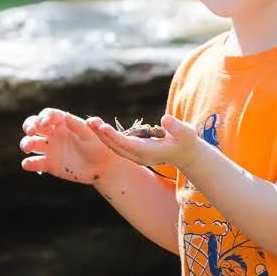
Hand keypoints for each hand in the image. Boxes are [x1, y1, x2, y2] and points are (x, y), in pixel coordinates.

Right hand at [20, 108, 120, 183]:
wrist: (101, 169)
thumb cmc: (98, 148)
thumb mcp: (90, 136)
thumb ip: (78, 126)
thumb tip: (65, 115)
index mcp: (62, 123)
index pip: (47, 115)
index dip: (43, 117)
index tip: (44, 123)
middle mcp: (53, 134)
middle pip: (34, 126)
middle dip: (29, 126)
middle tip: (31, 132)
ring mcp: (49, 149)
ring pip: (31, 143)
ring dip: (26, 143)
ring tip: (28, 148)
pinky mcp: (48, 164)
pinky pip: (35, 163)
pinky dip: (28, 163)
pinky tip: (27, 164)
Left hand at [87, 113, 203, 169]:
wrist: (186, 155)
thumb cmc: (187, 141)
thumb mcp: (186, 133)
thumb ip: (177, 127)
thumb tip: (165, 119)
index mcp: (149, 153)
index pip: (128, 145)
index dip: (115, 137)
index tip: (103, 127)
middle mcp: (139, 156)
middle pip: (116, 147)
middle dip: (102, 136)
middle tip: (90, 122)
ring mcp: (135, 155)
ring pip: (114, 147)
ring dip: (101, 136)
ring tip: (90, 122)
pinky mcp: (133, 151)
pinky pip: (116, 145)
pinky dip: (107, 136)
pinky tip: (98, 127)